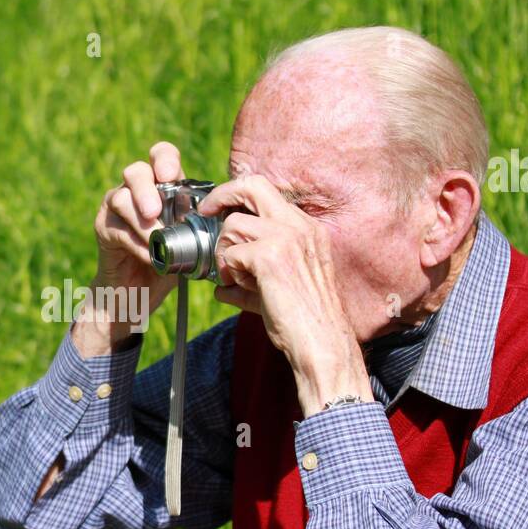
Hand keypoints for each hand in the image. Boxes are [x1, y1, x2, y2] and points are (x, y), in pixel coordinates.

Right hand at [71, 142, 182, 356]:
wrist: (139, 292)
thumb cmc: (169, 262)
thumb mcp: (191, 240)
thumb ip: (201, 224)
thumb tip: (222, 215)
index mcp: (161, 186)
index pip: (161, 156)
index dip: (164, 159)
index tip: (169, 174)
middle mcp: (136, 190)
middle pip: (135, 171)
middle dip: (146, 189)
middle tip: (154, 210)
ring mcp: (115, 207)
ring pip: (120, 198)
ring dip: (141, 221)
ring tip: (156, 240)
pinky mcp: (104, 228)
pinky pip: (118, 229)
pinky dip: (137, 243)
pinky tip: (150, 257)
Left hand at [197, 175, 373, 414]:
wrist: (321, 343)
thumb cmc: (304, 322)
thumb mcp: (280, 289)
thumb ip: (251, 279)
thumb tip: (220, 286)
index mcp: (307, 229)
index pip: (267, 192)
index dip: (237, 195)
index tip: (218, 209)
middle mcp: (300, 226)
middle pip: (252, 185)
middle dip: (221, 195)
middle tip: (206, 213)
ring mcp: (287, 238)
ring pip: (233, 225)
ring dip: (225, 251)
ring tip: (234, 277)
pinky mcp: (271, 257)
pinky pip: (232, 254)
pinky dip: (229, 271)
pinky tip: (239, 288)